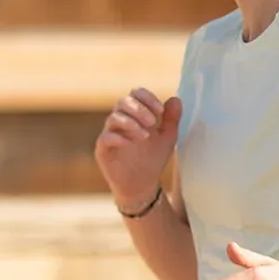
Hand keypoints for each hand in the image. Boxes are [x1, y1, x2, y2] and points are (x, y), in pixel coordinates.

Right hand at [95, 87, 180, 211]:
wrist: (142, 185)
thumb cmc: (153, 158)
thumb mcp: (167, 138)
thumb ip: (172, 119)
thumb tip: (175, 99)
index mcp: (135, 114)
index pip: (136, 94)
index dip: (148, 98)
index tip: (161, 111)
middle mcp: (120, 120)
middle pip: (123, 101)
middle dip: (139, 109)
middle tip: (153, 122)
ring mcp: (109, 134)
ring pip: (114, 117)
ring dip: (131, 123)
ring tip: (145, 136)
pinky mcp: (103, 149)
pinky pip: (106, 137)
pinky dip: (119, 138)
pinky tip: (131, 144)